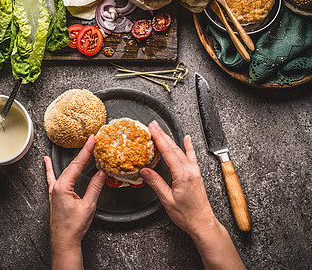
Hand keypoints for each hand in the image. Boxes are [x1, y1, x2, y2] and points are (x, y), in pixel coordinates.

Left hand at [44, 135, 106, 269]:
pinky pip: (51, 178)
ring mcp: (54, 191)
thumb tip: (102, 173)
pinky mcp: (54, 195)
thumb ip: (95, 187)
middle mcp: (56, 186)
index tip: (92, 140)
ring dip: (74, 159)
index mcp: (63, 187)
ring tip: (80, 148)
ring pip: (65, 170)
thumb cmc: (73, 227)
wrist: (64, 241)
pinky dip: (49, 168)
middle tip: (92, 141)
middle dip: (83, 153)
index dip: (86, 151)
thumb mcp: (88, 205)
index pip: (77, 164)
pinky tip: (46, 161)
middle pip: (72, 165)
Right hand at [140, 121, 215, 237]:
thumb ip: (156, 183)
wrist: (202, 222)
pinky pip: (192, 156)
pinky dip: (189, 146)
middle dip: (162, 135)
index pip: (168, 152)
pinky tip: (187, 138)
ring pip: (181, 150)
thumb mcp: (167, 200)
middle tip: (153, 125)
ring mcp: (194, 171)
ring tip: (161, 130)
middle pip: (174, 148)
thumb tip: (144, 171)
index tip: (152, 128)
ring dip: (170, 139)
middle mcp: (190, 170)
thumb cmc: (187, 215)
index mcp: (182, 175)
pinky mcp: (196, 174)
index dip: (159, 138)